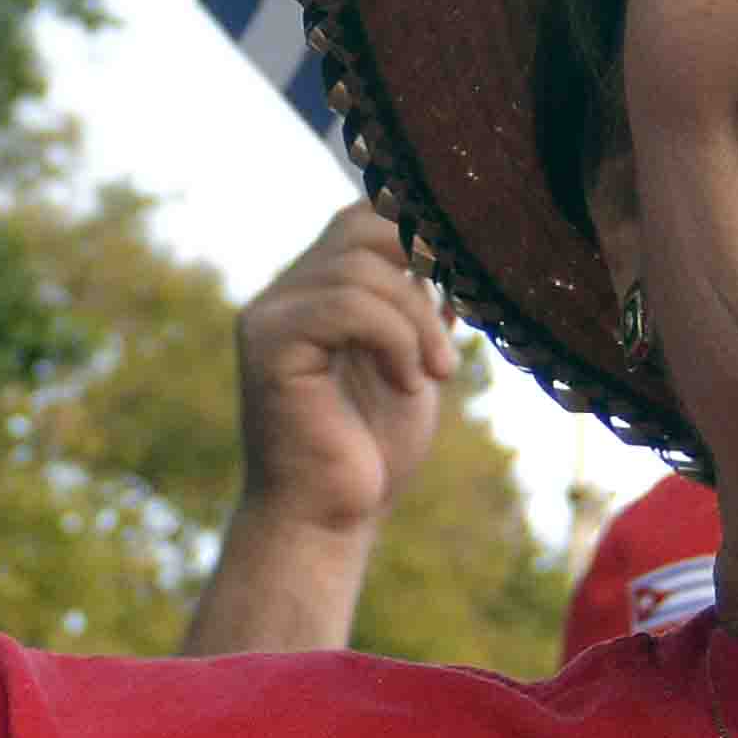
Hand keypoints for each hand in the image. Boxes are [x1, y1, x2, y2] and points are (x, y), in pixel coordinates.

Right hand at [233, 199, 457, 538]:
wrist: (328, 522)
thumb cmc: (371, 451)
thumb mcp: (413, 362)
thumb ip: (422, 307)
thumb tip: (459, 253)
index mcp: (314, 291)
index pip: (365, 216)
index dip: (421, 230)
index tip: (468, 282)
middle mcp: (283, 293)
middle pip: (360, 223)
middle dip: (424, 262)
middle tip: (462, 311)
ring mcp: (269, 316)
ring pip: (361, 269)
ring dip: (418, 318)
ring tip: (440, 372)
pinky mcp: (269, 345)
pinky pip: (348, 306)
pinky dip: (396, 339)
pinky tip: (410, 382)